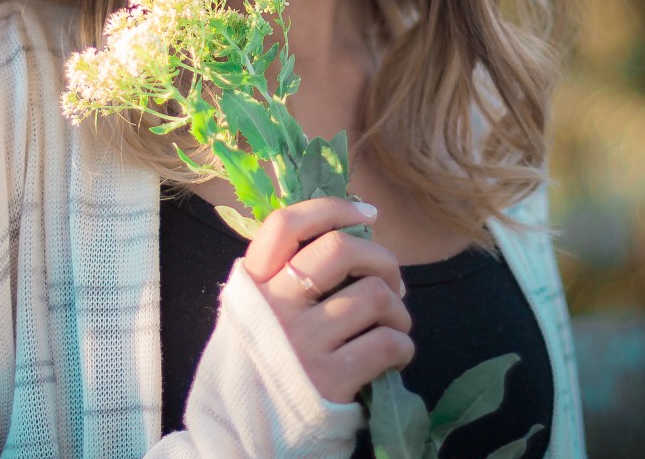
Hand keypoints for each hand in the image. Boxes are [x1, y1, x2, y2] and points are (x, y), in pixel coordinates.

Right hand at [244, 197, 412, 403]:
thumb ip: (280, 281)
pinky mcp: (330, 380)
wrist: (242, 441)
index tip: (366, 214)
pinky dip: (402, 346)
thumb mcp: (252, 317)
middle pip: (340, 249)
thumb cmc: (259, 372)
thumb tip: (351, 240)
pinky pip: (386, 343)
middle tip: (392, 282)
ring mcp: (302, 343)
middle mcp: (274, 308)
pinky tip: (394, 356)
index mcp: (253, 286)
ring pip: (374, 295)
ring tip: (393, 326)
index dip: (333, 209)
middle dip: (382, 260)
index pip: (286, 225)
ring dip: (398, 310)